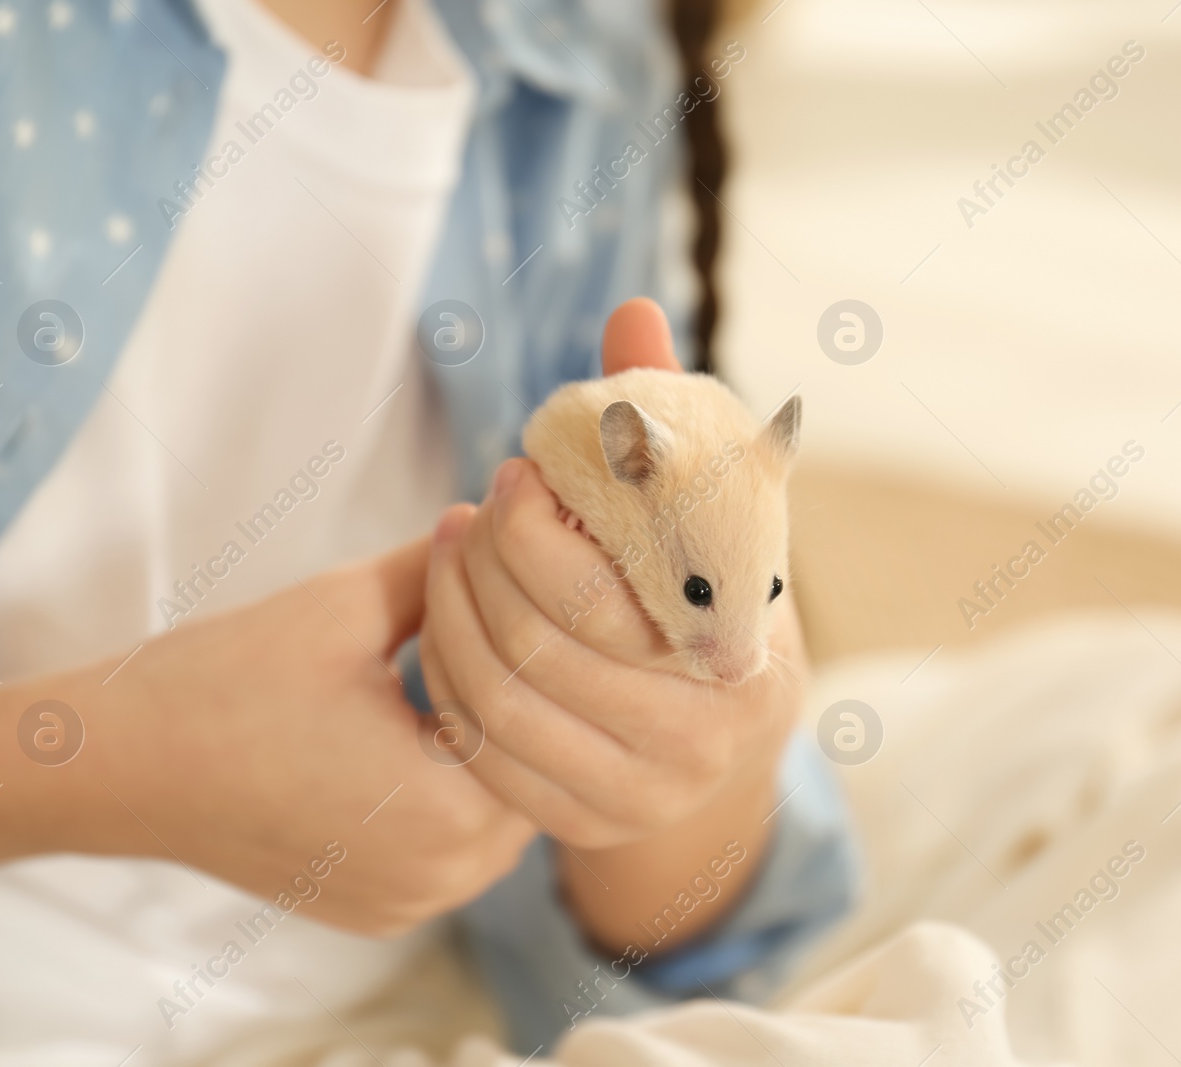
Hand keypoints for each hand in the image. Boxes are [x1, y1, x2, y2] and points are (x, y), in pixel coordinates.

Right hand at [0, 539, 535, 931]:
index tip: (516, 591)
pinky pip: (449, 847)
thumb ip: (444, 567)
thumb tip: (504, 516)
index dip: (532, 648)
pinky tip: (419, 726)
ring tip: (461, 668)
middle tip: (503, 620)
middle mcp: (439, 880)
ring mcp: (407, 904)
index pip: (543, 721)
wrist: (116, 765)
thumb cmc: (225, 679)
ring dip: (486, 747)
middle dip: (517, 698)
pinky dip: (447, 791)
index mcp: (446, 813)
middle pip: (529, 774)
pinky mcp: (376, 910)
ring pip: (496, 814)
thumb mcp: (347, 603)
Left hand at [418, 299, 807, 949]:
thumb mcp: (710, 509)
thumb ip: (671, 419)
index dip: (533, 534)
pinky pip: (485, 762)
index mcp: (741, 656)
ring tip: (439, 558)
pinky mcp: (586, 827)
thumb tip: (630, 312)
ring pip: (502, 708)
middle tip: (457, 516)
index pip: (604, 597)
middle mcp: (700, 742)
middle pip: (542, 651)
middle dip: (478, 570)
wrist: (728, 725)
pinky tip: (442, 634)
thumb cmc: (711, 590)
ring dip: (449, 622)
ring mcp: (641, 797)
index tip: (507, 477)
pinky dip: (449, 690)